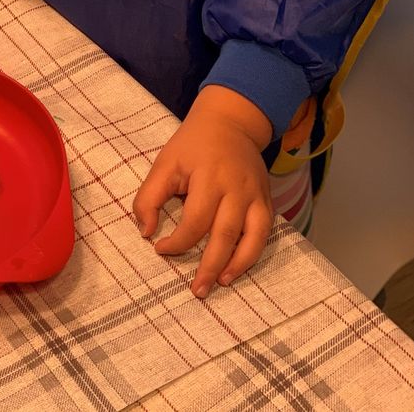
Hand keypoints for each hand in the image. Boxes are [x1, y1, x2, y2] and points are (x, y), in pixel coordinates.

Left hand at [132, 86, 274, 297]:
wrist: (230, 122)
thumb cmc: (192, 144)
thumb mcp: (165, 163)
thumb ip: (149, 197)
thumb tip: (145, 233)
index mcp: (209, 178)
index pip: (195, 222)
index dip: (177, 242)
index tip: (159, 249)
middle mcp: (237, 190)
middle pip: (225, 235)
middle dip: (210, 265)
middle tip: (196, 290)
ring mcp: (256, 196)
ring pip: (252, 238)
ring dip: (238, 265)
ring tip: (220, 283)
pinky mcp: (267, 199)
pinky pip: (264, 232)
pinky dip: (253, 253)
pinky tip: (238, 266)